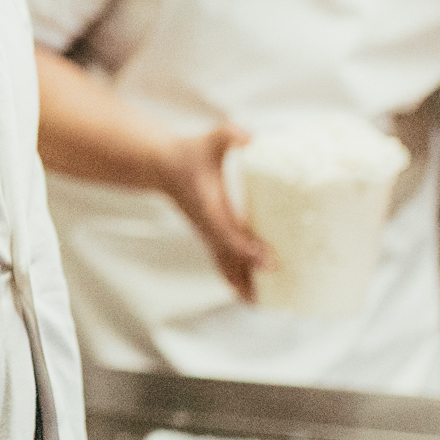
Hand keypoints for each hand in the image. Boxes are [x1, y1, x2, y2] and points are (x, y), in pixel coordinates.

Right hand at [159, 124, 267, 300]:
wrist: (160, 167)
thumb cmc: (189, 153)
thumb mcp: (210, 139)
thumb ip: (230, 135)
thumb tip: (253, 137)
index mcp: (208, 208)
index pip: (228, 235)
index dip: (248, 250)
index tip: (270, 261)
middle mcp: (208, 228)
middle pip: (230, 262)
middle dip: (252, 279)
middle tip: (278, 296)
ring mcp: (208, 236)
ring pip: (226, 268)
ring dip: (244, 287)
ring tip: (270, 305)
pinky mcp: (210, 238)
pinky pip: (224, 265)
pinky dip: (237, 282)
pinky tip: (255, 295)